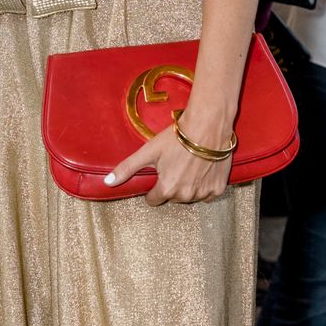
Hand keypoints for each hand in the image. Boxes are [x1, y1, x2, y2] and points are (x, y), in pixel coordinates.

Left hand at [106, 111, 232, 206]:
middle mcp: (185, 195)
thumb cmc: (176, 137)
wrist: (207, 126)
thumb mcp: (148, 151)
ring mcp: (203, 193)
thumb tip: (108, 182)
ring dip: (188, 186)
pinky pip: (207, 195)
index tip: (159, 175)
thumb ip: (127, 169)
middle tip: (175, 165)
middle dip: (172, 185)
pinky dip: (204, 186)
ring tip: (189, 165)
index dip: (153, 188)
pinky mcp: (217, 188)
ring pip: (190, 196)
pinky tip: (202, 170)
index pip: (154, 200)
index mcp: (167, 188)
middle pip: (172, 197)